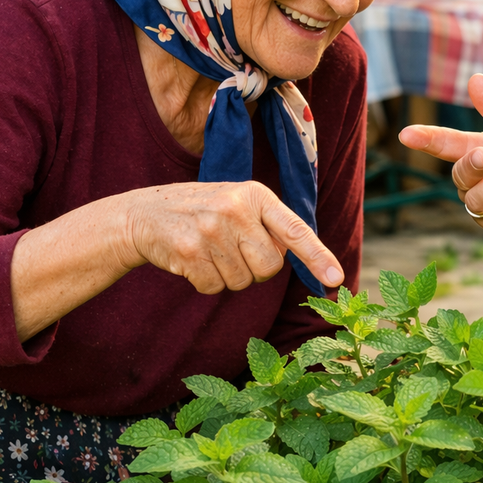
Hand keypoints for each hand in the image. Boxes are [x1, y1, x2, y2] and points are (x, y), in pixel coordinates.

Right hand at [122, 180, 344, 293]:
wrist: (146, 213)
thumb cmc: (204, 211)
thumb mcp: (238, 203)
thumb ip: (269, 224)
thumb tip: (301, 256)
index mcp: (256, 195)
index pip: (295, 230)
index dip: (318, 256)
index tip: (336, 279)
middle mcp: (236, 208)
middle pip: (270, 267)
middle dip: (255, 270)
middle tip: (233, 251)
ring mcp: (211, 229)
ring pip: (242, 282)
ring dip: (228, 276)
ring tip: (209, 251)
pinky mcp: (188, 251)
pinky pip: (214, 287)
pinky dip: (205, 282)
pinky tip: (193, 260)